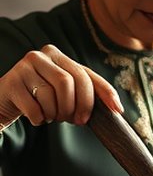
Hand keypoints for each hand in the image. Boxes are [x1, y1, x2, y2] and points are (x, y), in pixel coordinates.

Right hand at [0, 44, 122, 127]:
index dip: (102, 94)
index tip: (116, 111)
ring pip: (50, 96)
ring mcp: (23, 67)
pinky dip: (40, 119)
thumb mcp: (66, 92)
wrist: (6, 102)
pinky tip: (37, 117)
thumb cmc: (41, 98)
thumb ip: (88, 93)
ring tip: (51, 116)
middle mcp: (40, 55)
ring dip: (55, 114)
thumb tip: (118, 108)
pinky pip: (35, 109)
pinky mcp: (12, 83)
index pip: (85, 74)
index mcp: (57, 55)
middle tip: (74, 120)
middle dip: (75, 107)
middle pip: (68, 83)